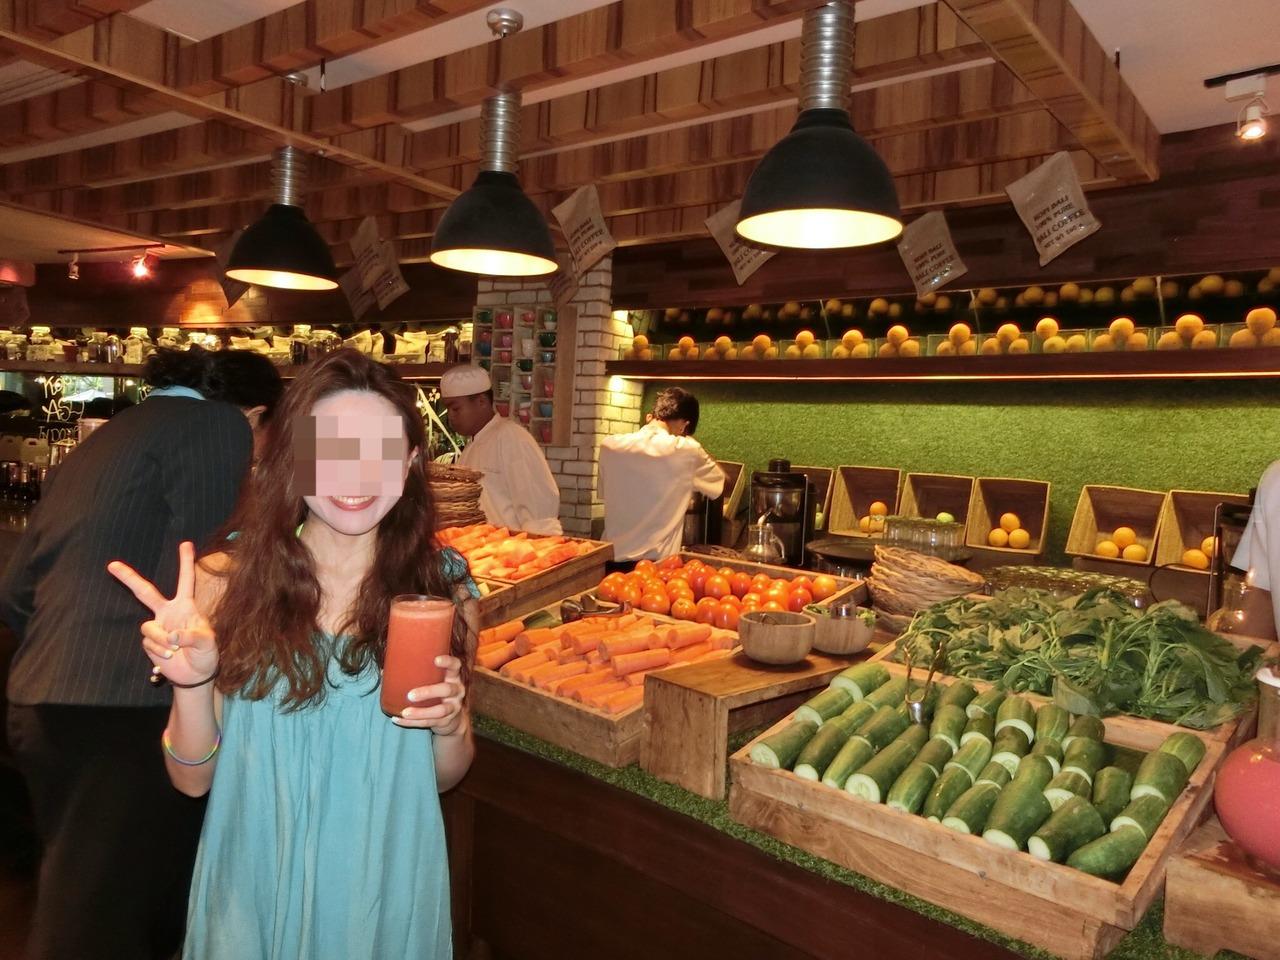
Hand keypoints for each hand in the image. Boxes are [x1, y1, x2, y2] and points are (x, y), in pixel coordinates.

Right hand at [108, 541, 217, 686]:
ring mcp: (157, 627)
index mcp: (186, 606)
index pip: (185, 581)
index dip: (185, 562)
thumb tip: (172, 636)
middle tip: (111, 564)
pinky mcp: (150, 642)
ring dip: (161, 640)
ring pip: (148, 627)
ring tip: (176, 650)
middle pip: (145, 592)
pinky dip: (159, 651)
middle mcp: (168, 613)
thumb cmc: (206, 654)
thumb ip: (193, 636)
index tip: (186, 543)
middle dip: (128, 578)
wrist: (195, 674)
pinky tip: (170, 656)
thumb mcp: (208, 643)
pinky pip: (148, 643)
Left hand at [394, 655, 465, 734]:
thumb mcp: (434, 681)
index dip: (448, 662)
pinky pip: (429, 723)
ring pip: (440, 710)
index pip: (455, 666)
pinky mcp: (446, 721)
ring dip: (421, 712)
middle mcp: (457, 691)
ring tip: (405, 712)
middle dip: (428, 692)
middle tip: (410, 695)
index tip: (435, 660)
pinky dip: (412, 722)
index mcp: (453, 677)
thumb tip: (384, 670)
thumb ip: (417, 674)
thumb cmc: (437, 693)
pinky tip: (398, 719)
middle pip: (446, 690)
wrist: (452, 719)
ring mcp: (453, 707)